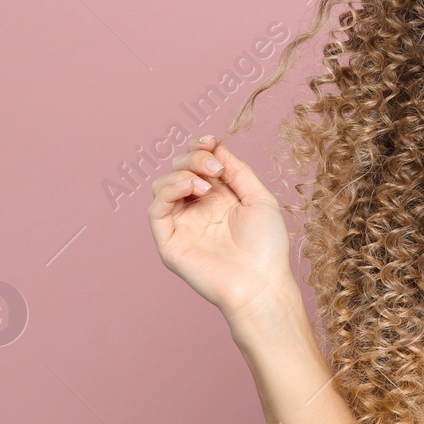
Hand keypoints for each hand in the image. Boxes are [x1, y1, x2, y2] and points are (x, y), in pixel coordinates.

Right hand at [147, 136, 295, 325]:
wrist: (262, 282)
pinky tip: (192, 187)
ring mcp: (182, 225)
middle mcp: (197, 209)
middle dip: (194, 158)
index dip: (200, 148)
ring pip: (162, 186)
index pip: (197, 164)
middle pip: (178, 170)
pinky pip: (156, 210)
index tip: (211, 140)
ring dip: (181, 173)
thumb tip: (216, 147)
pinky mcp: (169, 242)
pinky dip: (169, 190)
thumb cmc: (267, 246)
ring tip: (207, 182)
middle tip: (216, 169)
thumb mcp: (259, 198)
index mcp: (219, 198)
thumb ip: (237, 171)